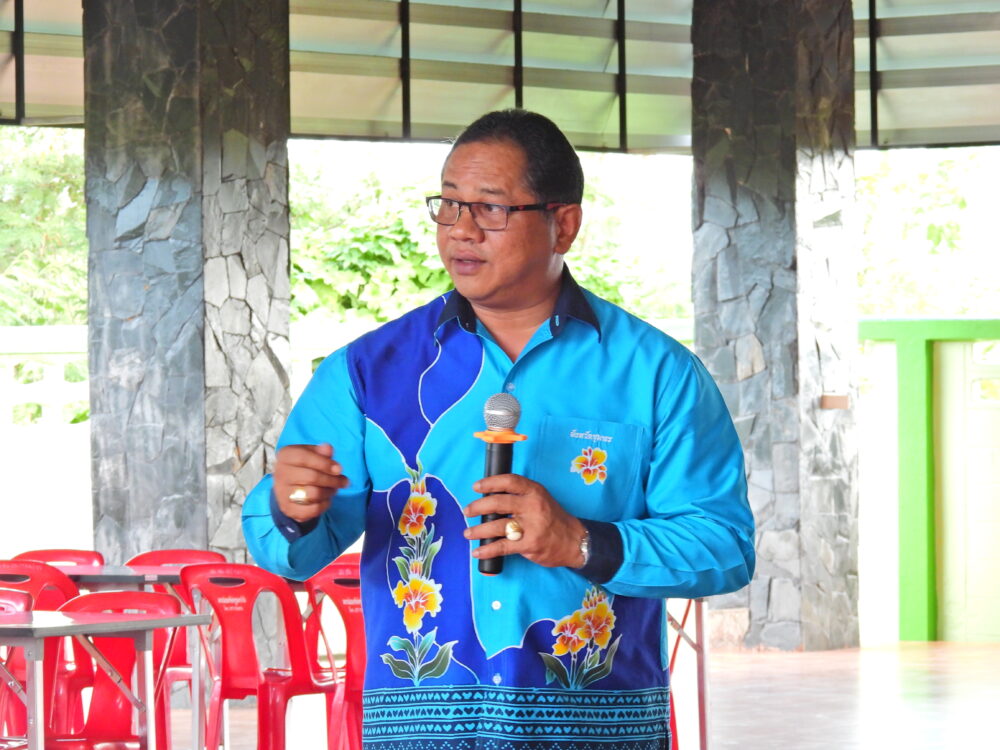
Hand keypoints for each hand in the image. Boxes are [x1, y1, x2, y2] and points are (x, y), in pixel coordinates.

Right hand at [273, 443, 348, 522]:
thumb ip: (321, 451)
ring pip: (313, 494)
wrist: (289, 487)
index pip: (304, 457)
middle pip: (311, 477)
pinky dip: (324, 505)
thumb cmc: (304, 466)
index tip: (340, 469)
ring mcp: (282, 493)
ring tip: (334, 489)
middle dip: (332, 480)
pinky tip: (326, 499)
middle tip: (344, 481)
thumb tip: (328, 449)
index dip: (324, 463)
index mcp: (285, 456)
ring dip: (329, 492)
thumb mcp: (312, 454)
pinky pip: (312, 509)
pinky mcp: (288, 509)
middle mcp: (280, 474)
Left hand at [462, 474, 586, 568]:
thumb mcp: (540, 499)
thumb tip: (489, 497)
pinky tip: (478, 551)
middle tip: (468, 511)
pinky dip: (488, 549)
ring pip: (497, 526)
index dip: (490, 482)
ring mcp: (531, 526)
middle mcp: (532, 506)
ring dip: (478, 530)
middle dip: (478, 507)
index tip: (476, 487)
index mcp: (534, 491)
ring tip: (468, 533)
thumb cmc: (552, 518)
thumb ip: (520, 495)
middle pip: (498, 503)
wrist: (574, 541)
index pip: (509, 481)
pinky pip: (503, 546)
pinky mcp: (530, 544)